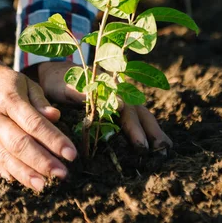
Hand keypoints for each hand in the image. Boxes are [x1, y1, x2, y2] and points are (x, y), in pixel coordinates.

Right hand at [0, 39, 77, 191]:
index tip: (71, 154)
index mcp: (8, 99)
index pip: (33, 123)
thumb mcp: (26, 83)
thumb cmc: (6, 83)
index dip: (53, 140)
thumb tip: (56, 116)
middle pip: (19, 144)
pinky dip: (7, 174)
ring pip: (5, 157)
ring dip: (25, 174)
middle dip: (41, 162)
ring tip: (44, 186)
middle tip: (61, 175)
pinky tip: (22, 183)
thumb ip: (41, 101)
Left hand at [36, 61, 172, 151]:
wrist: (55, 73)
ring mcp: (119, 99)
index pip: (123, 106)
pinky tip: (156, 144)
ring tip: (165, 148)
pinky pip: (134, 119)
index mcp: (106, 86)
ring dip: (152, 130)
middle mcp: (117, 92)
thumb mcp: (66, 85)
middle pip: (137, 111)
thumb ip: (79, 91)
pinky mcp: (116, 108)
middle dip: (149, 130)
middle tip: (159, 149)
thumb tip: (98, 99)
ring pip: (140, 115)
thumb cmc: (59, 80)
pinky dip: (146, 130)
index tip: (139, 142)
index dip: (132, 124)